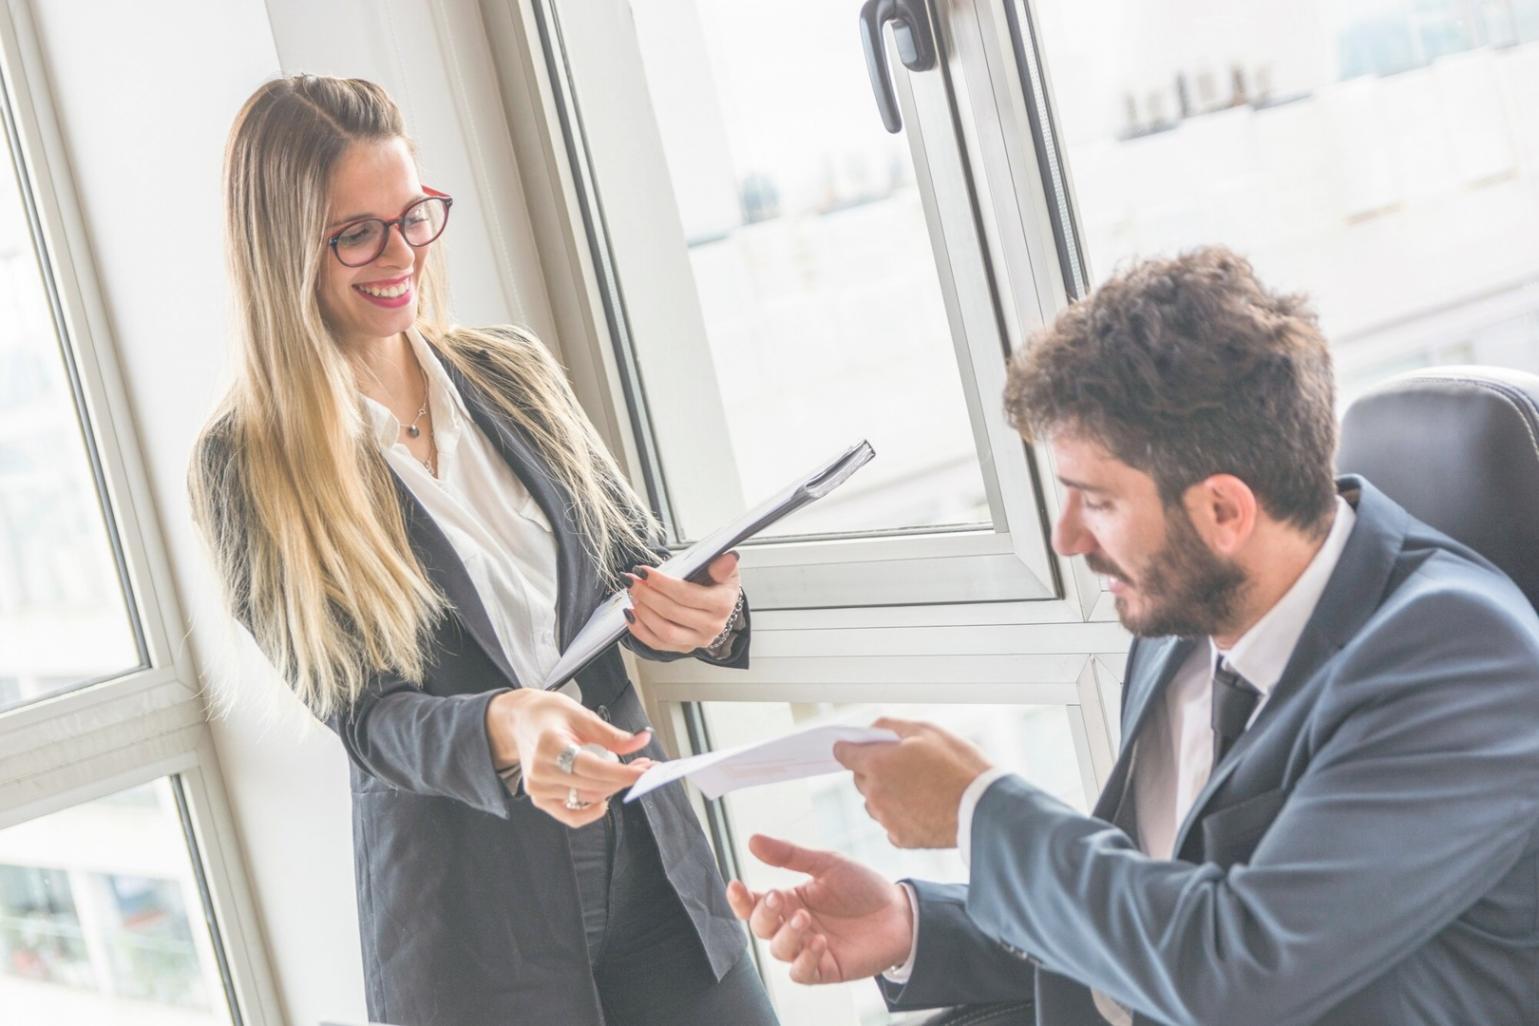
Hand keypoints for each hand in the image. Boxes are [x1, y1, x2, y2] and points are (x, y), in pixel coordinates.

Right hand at [485, 689, 652, 826]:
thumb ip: (611, 734)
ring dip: (613, 789)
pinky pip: (570, 815)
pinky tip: (605, 798)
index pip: (593, 768)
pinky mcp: (539, 799)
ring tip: (627, 773)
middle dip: (624, 778)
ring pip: (587, 799)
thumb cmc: (549, 715)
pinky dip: (591, 811)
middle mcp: (541, 771)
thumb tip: (642, 740)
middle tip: (645, 767)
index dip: (623, 773)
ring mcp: (539, 788)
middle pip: (594, 785)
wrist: (520, 722)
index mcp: (550, 746)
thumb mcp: (581, 715)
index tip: (646, 771)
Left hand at [623, 550, 741, 652]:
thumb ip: (721, 566)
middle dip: (647, 595)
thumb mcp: (722, 570)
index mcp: (722, 604)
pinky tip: (631, 615)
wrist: (718, 604)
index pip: (686, 594)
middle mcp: (712, 626)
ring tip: (633, 595)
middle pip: (672, 612)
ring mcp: (698, 640)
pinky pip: (658, 644)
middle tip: (632, 581)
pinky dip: (640, 631)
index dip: (662, 583)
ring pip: (665, 631)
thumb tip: (728, 559)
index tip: (644, 571)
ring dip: (643, 613)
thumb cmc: (715, 584)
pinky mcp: (684, 648)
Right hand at [726, 835, 913, 984]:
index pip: (754, 904)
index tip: (735, 885)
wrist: (899, 912)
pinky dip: (804, 959)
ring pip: (778, 951)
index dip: (740, 899)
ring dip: (786, 935)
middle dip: (763, 914)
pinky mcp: (825, 969)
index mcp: (790, 900)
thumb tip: (752, 840)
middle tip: (778, 896)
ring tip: (805, 919)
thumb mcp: (827, 863)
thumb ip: (789, 855)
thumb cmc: (862, 887)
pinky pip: (800, 973)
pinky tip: (819, 942)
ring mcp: (808, 949)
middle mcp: (794, 926)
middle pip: (760, 928)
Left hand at [835, 718, 992, 848]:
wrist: (984, 810)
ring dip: (885, 794)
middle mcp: (875, 793)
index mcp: (878, 763)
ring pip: (874, 803)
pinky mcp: (901, 839)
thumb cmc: (959, 766)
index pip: (844, 754)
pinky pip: (890, 824)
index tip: (851, 747)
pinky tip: (924, 808)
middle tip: (902, 765)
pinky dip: (900, 816)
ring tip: (918, 788)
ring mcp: (886, 819)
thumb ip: (892, 727)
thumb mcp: (928, 731)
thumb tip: (873, 730)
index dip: (848, 748)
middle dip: (873, 770)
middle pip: (860, 778)